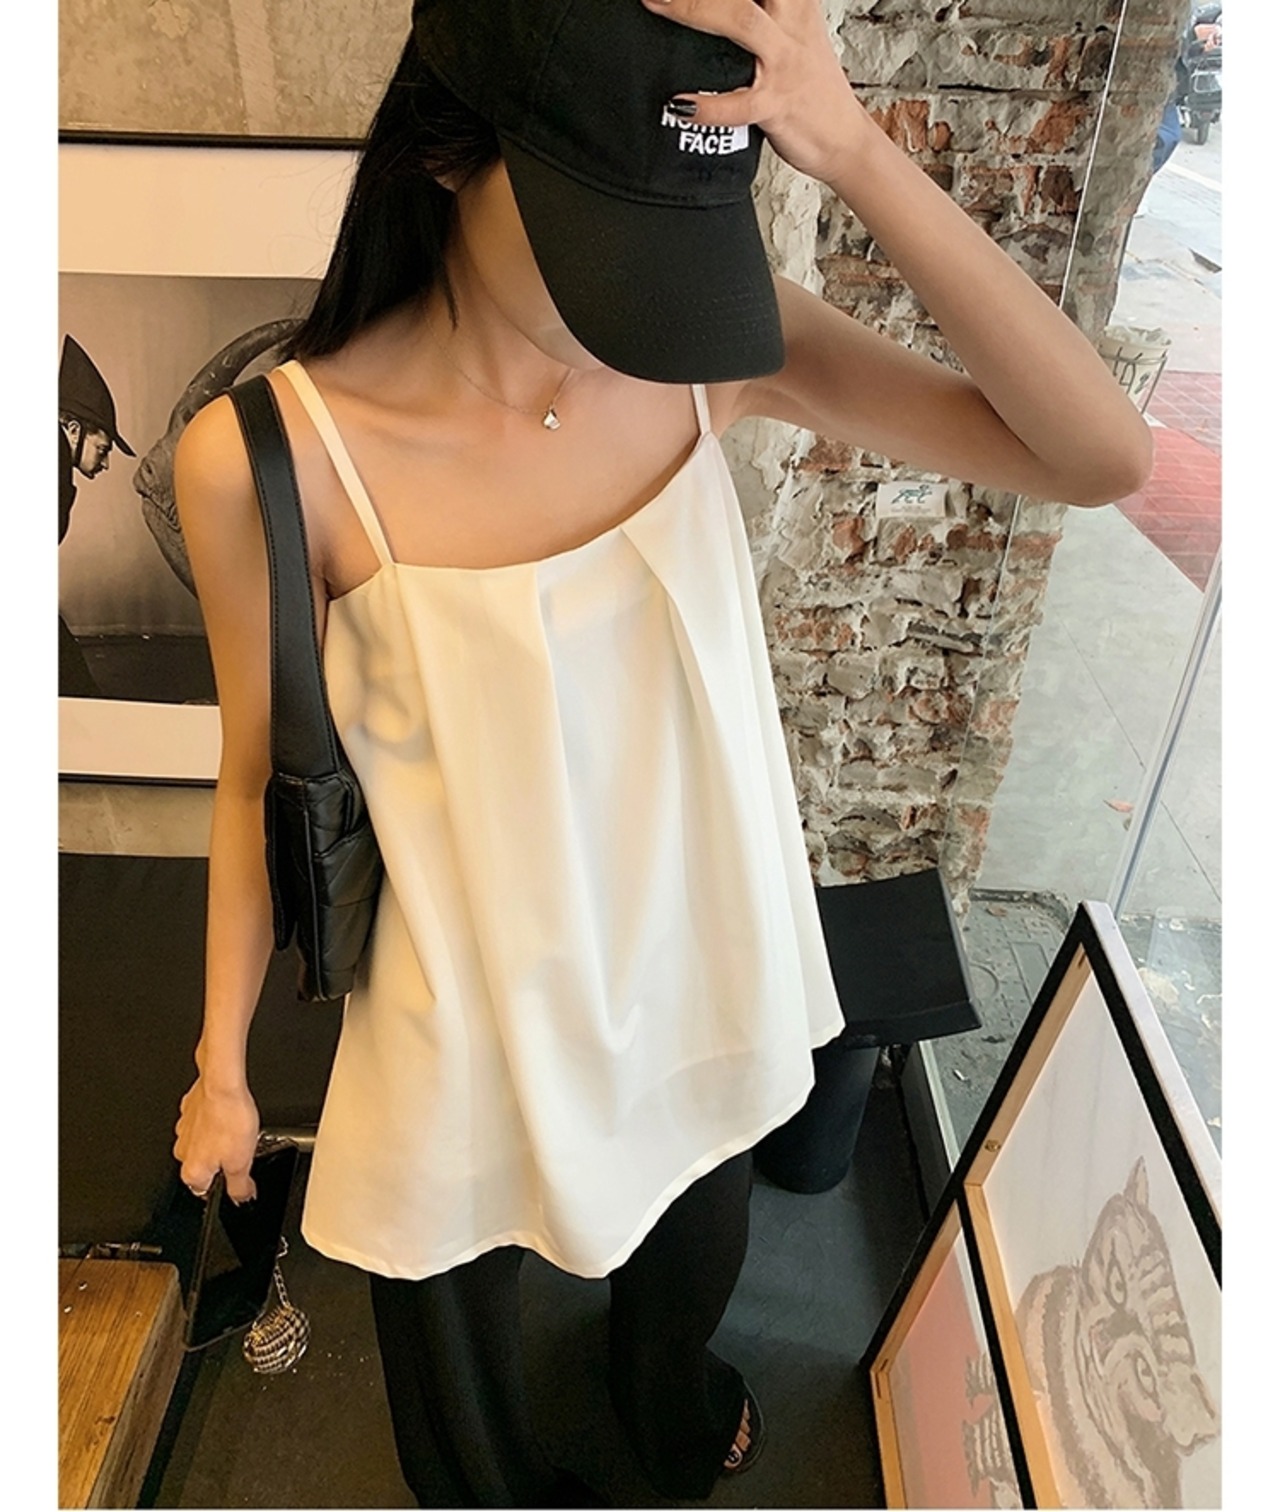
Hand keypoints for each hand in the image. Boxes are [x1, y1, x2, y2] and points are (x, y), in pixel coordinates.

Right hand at [173, 1074, 259, 1203]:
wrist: (222, 1084)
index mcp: (192, 1172)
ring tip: (236, 1128)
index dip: (225, 1185)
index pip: (205, 1191)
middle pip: (205, 1166)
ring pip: (203, 1143)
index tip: (238, 1177)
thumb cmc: (230, 1119)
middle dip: (222, 1160)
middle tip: (241, 1148)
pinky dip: (214, 1120)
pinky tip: (227, 1114)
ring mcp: (183, 1129)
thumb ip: (240, 1187)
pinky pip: (203, 1121)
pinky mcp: (189, 1109)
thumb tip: (242, 1199)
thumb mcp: (242, 1163)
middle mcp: (182, 1152)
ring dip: (218, 1139)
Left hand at [640, 0, 866, 182]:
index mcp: (795, 2)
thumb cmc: (811, 87)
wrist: (844, 138)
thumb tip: (713, 7)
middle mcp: (791, 23)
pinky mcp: (777, 106)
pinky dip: (707, 105)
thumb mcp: (794, 32)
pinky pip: (738, 104)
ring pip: (741, 22)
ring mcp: (784, 65)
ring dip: (695, 9)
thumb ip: (760, 13)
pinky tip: (679, 103)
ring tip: (658, 5)